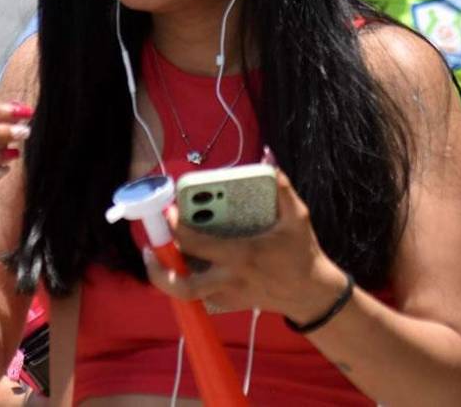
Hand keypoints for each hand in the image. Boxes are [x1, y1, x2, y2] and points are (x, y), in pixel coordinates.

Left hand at [143, 170, 346, 320]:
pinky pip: (198, 295)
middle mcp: (228, 279)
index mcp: (240, 255)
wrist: (311, 294)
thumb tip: (267, 156)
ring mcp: (226, 295)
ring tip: (158, 256)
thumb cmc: (302, 252)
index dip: (176, 227)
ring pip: (185, 294)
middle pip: (180, 283)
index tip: (168, 211)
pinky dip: (188, 279)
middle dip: (158, 267)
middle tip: (149, 247)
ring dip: (168, 276)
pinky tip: (185, 263)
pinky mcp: (227, 304)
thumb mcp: (297, 217)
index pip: (195, 244)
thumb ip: (282, 186)